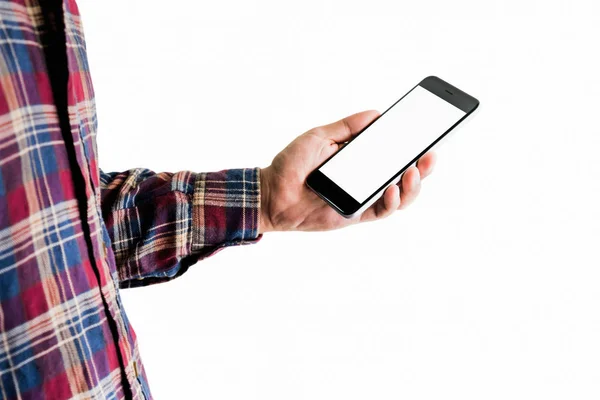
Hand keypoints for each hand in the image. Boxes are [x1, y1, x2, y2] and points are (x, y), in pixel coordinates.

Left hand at [259, 110, 436, 232]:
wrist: (271, 192)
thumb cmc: (292, 164)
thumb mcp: (320, 136)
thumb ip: (347, 127)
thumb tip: (376, 114)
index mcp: (360, 159)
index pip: (394, 153)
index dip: (414, 147)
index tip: (430, 135)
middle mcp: (366, 179)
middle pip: (404, 176)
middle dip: (423, 167)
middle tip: (430, 155)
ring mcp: (362, 198)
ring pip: (399, 196)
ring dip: (412, 186)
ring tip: (412, 172)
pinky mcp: (355, 215)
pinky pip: (381, 212)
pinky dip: (391, 202)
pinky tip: (391, 190)